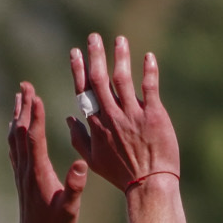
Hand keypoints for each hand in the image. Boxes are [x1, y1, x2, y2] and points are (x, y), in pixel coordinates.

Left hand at [3, 82, 86, 222]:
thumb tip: (80, 164)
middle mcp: (26, 169)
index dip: (35, 116)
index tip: (36, 96)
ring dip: (18, 115)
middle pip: (22, 132)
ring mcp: (21, 173)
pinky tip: (16, 124)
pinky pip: (14, 148)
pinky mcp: (21, 177)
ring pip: (15, 137)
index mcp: (39, 173)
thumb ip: (75, 187)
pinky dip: (15, 131)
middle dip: (24, 107)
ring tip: (19, 96)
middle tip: (26, 85)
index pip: (35, 138)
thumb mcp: (70, 209)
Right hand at [66, 33, 179, 192]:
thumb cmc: (120, 174)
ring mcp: (132, 115)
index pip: (83, 91)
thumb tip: (68, 118)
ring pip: (123, 79)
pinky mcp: (153, 115)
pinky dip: (148, 71)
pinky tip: (148, 56)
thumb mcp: (93, 160)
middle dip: (95, 56)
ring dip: (120, 57)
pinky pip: (149, 88)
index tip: (75, 52)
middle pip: (99, 80)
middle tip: (93, 37)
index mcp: (96, 125)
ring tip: (119, 40)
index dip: (78, 70)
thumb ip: (79, 138)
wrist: (148, 184)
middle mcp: (111, 116)